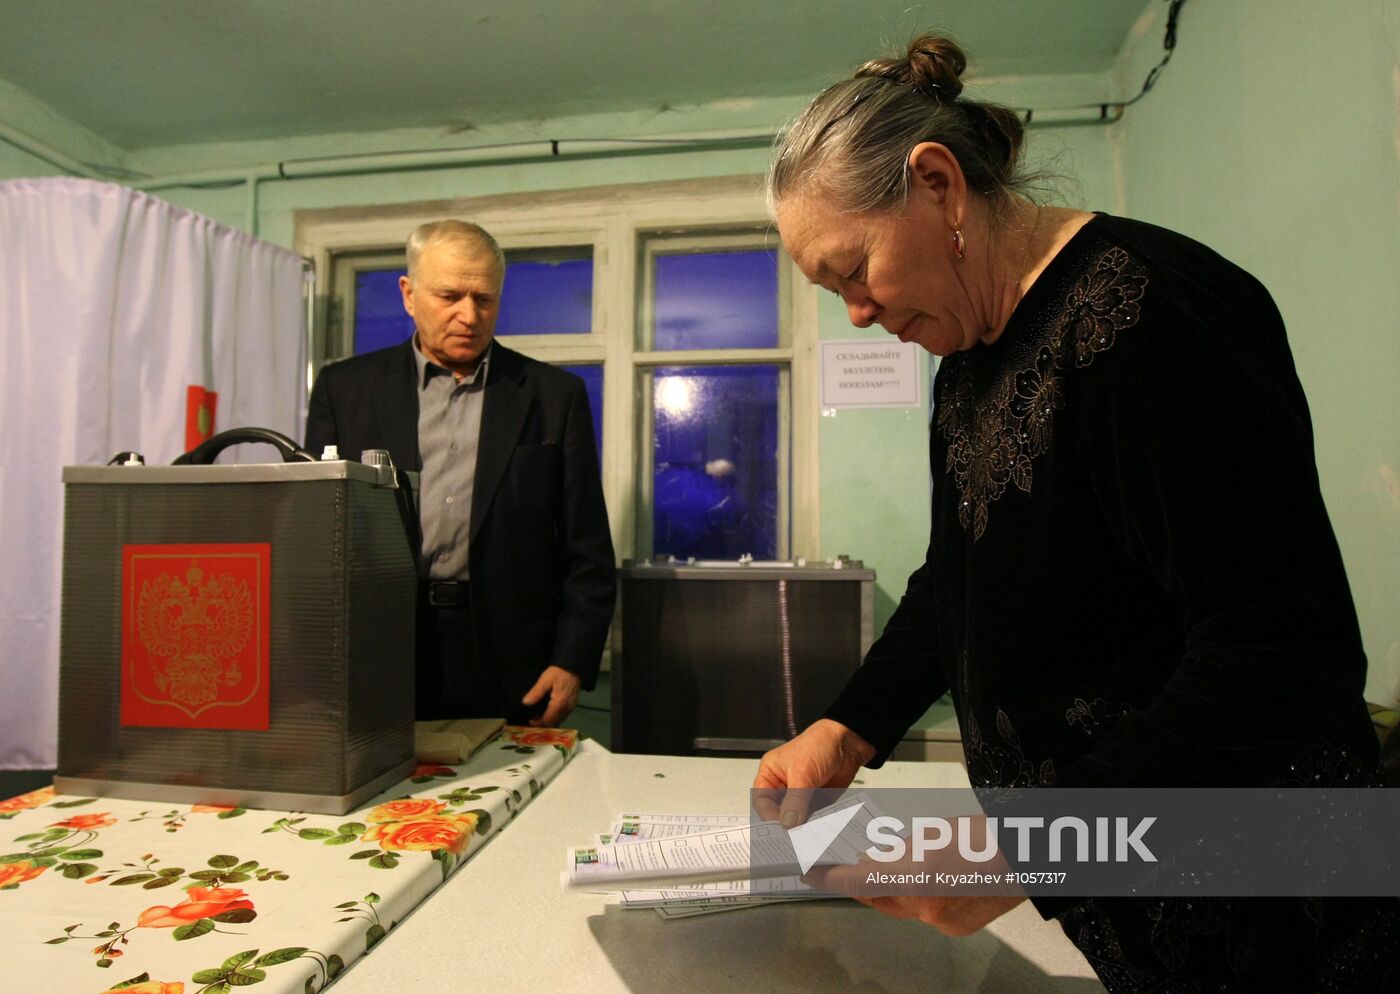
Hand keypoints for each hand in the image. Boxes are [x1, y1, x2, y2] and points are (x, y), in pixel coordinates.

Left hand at [520, 666, 580, 726]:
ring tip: (539, 716)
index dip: (538, 724)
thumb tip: (526, 702)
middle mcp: (567, 707)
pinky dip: (555, 716)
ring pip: (559, 720)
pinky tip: (548, 711)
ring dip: (549, 721)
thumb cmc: (560, 671)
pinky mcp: (573, 704)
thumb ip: (536, 693)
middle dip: (543, 724)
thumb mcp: (545, 680)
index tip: (530, 722)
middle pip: (554, 723)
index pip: (548, 721)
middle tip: (533, 720)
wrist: (573, 666)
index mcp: (560, 703)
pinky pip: (563, 715)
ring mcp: (571, 706)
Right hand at [752, 719, 876, 826]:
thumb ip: (795, 800)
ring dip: (802, 826)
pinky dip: (816, 824)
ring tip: (808, 836)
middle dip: (785, 824)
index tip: (779, 829)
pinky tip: (820, 829)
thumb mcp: (802, 772)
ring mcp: (801, 795)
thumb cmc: (819, 744)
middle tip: (792, 837)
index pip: (762, 800)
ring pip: (796, 817)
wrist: (848, 742)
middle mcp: (784, 786)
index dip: (768, 816)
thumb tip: (787, 823)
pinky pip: (813, 817)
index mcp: (770, 774)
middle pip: (778, 812)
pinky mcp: (817, 800)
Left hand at [805, 817, 1025, 935]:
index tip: (810, 873)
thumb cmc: (984, 837)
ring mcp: (940, 921)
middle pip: (876, 899)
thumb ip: (898, 852)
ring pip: (901, 907)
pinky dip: (922, 898)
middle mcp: (924, 906)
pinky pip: (924, 914)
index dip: (829, 878)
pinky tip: (935, 880)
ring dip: (895, 889)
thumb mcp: (929, 834)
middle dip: (860, 884)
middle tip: (844, 868)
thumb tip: (881, 862)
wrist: (1025, 857)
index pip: (857, 882)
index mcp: (914, 876)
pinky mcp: (954, 928)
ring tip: (907, 865)